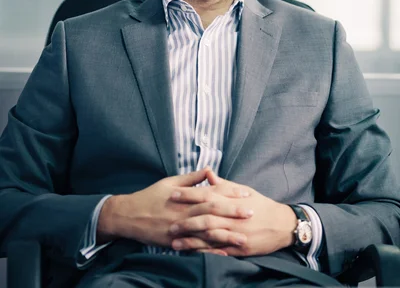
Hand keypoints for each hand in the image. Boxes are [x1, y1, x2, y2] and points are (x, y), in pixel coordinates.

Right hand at [96, 167, 252, 248]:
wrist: (129, 216)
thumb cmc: (151, 196)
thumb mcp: (170, 182)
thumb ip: (192, 178)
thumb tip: (210, 169)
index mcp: (185, 196)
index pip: (212, 192)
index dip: (230, 192)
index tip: (246, 192)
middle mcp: (184, 212)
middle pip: (213, 212)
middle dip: (233, 212)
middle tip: (252, 213)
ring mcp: (180, 229)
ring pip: (207, 232)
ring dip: (227, 235)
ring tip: (244, 238)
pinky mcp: (175, 243)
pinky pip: (196, 249)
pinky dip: (211, 251)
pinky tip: (224, 254)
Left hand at [168, 170, 296, 255]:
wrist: (282, 224)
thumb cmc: (260, 204)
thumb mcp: (243, 190)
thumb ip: (223, 184)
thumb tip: (207, 173)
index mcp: (232, 200)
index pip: (207, 195)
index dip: (189, 194)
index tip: (173, 194)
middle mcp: (233, 217)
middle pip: (205, 218)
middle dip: (186, 220)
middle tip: (169, 223)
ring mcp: (236, 234)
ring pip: (210, 237)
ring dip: (191, 240)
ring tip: (174, 242)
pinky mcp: (240, 249)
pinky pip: (219, 252)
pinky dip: (205, 253)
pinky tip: (192, 254)